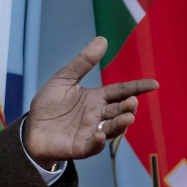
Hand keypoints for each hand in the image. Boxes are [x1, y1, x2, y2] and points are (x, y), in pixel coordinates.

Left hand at [24, 36, 157, 169]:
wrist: (32, 127)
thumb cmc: (49, 103)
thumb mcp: (64, 79)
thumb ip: (83, 62)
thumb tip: (102, 39)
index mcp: (97, 98)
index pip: (121, 91)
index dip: (137, 88)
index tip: (154, 84)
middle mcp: (99, 115)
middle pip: (119, 110)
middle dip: (128, 107)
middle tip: (132, 101)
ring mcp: (92, 132)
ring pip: (112, 128)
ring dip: (120, 124)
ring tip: (127, 117)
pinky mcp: (82, 146)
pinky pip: (94, 146)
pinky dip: (98, 142)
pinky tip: (100, 135)